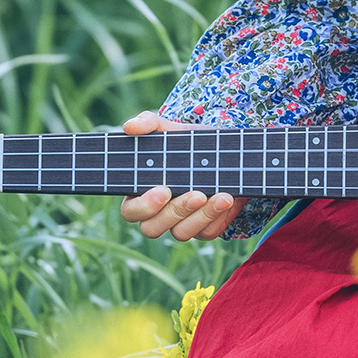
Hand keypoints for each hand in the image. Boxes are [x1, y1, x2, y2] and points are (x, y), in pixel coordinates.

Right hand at [118, 113, 247, 243]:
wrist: (222, 151)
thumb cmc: (187, 142)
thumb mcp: (169, 129)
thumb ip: (148, 124)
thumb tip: (129, 127)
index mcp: (141, 192)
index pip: (131, 211)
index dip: (143, 206)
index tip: (164, 190)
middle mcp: (158, 213)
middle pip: (152, 228)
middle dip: (175, 212)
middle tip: (197, 194)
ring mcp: (180, 223)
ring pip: (181, 233)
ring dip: (202, 216)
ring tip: (222, 197)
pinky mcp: (203, 229)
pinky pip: (206, 232)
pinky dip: (217, 217)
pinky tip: (227, 199)